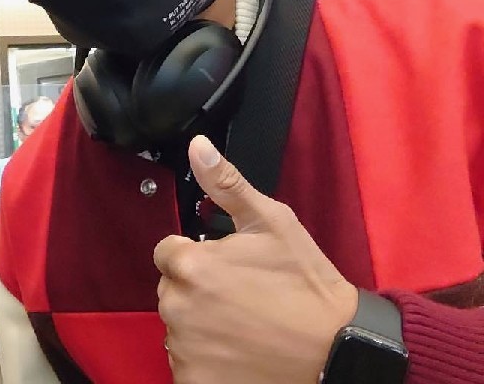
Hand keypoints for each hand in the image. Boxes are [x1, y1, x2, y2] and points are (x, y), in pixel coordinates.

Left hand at [153, 135, 358, 383]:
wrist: (339, 349)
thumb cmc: (307, 284)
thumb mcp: (272, 223)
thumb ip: (225, 184)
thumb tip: (197, 146)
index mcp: (191, 265)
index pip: (168, 253)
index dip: (197, 256)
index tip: (227, 267)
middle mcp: (179, 306)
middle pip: (171, 289)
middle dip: (196, 288)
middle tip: (240, 296)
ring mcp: (185, 348)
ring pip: (178, 326)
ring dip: (200, 324)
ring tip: (244, 324)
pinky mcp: (194, 379)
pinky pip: (184, 364)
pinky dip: (204, 360)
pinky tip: (237, 352)